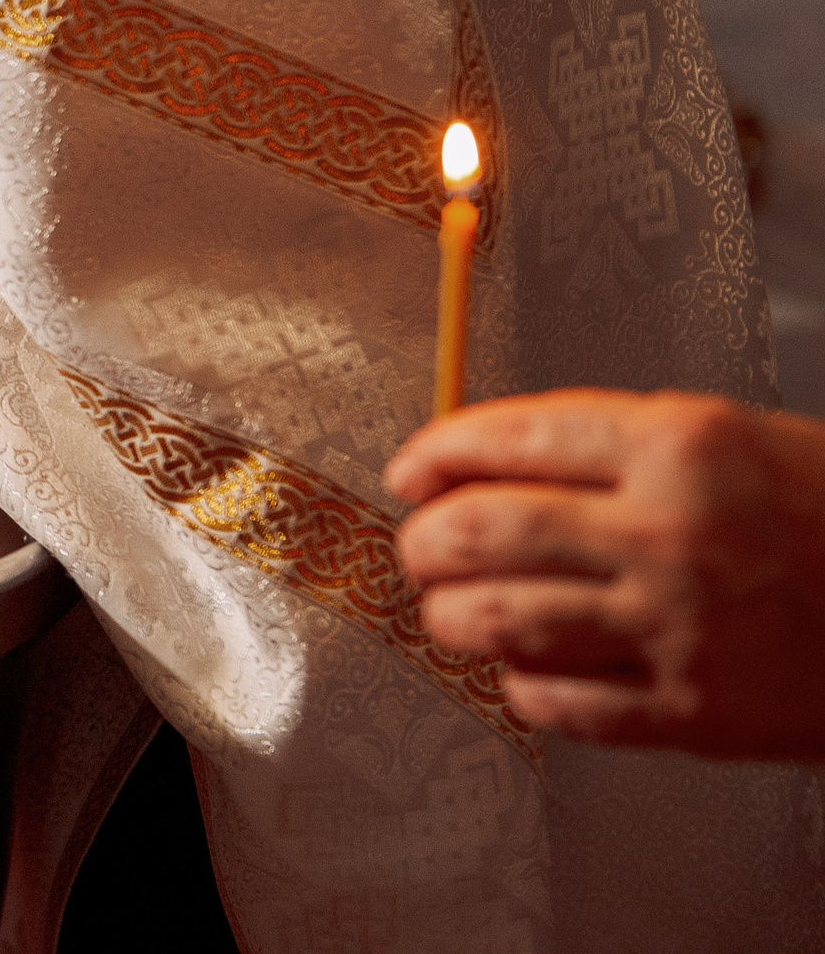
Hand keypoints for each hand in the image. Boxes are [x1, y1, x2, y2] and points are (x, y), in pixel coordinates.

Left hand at [386, 389, 824, 759]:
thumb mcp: (738, 441)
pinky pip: (560, 702)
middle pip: (482, 530)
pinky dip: (520, 684)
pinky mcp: (695, 711)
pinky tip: (523, 669)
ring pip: (500, 619)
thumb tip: (492, 462)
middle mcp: (671, 533)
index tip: (411, 468)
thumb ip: (619, 448)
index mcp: (683, 446)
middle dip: (425, 539)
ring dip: (451, 614)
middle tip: (419, 544)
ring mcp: (679, 627)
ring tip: (449, 606)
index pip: (510, 437)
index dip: (438, 453)